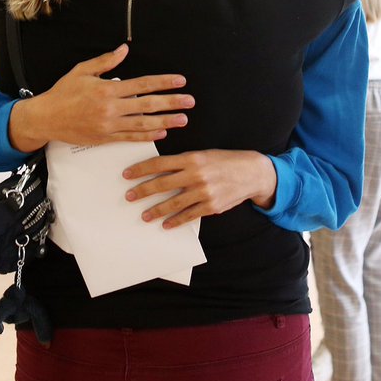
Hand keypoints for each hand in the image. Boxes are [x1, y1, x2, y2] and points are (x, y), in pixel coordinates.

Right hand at [8, 44, 193, 151]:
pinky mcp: (106, 138)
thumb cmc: (63, 93)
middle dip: (171, 102)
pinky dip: (147, 136)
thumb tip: (124, 49)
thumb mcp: (82, 71)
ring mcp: (109, 125)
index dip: (163, 83)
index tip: (180, 81)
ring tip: (183, 120)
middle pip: (148, 105)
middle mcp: (111, 108)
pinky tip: (162, 133)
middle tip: (190, 101)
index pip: (142, 84)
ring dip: (165, 122)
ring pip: (143, 124)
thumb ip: (106, 61)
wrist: (46, 118)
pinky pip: (131, 137)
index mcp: (107, 89)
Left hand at [122, 149, 278, 228]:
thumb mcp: (204, 155)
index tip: (127, 175)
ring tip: (144, 215)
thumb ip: (184, 162)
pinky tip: (166, 224)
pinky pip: (188, 215)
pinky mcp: (211, 206)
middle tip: (129, 197)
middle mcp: (196, 174)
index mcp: (192, 158)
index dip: (141, 169)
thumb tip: (160, 171)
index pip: (160, 164)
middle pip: (162, 184)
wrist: (252, 173)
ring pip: (173, 203)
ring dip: (156, 211)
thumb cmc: (226, 161)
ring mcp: (204, 192)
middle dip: (143, 191)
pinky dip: (175, 221)